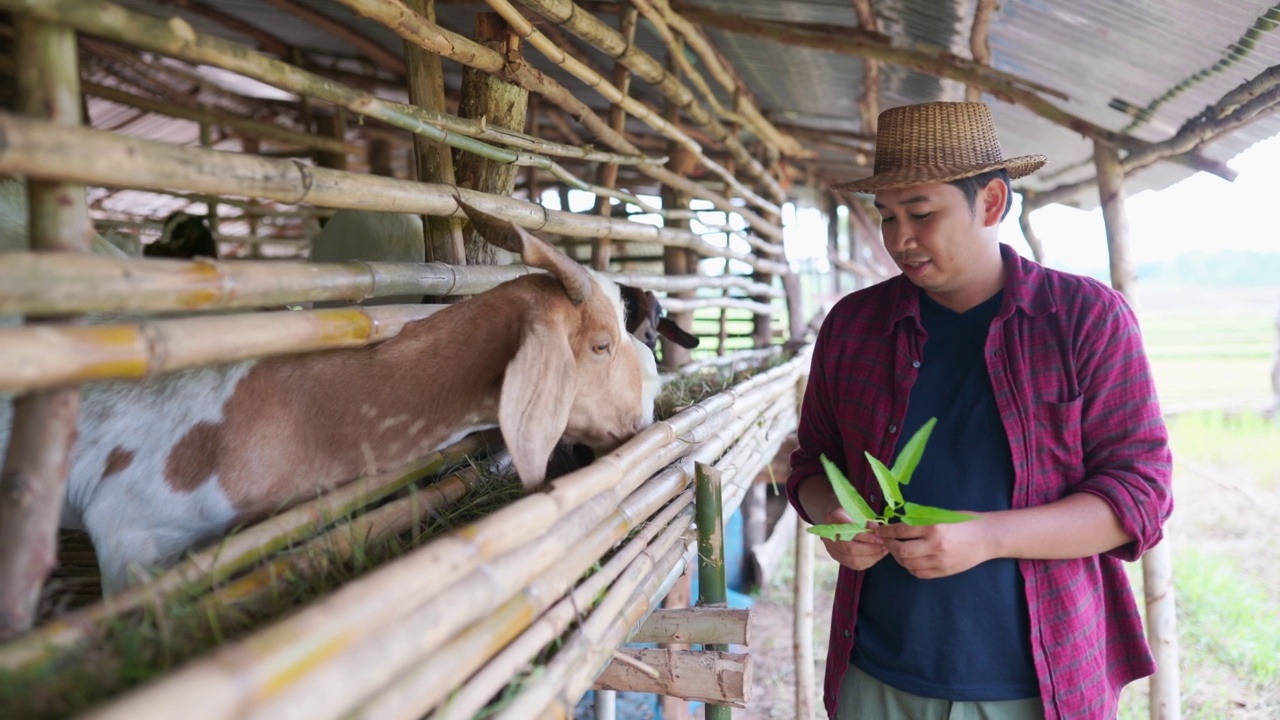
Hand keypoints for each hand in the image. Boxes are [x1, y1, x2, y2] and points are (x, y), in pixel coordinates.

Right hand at [818, 506, 887, 571]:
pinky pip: (854, 565)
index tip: (881, 536)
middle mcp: (829, 536)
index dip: (867, 536)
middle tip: (885, 544)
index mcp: (833, 519)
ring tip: (884, 550)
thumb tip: (878, 530)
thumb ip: (867, 521)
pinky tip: (878, 555)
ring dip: (872, 556)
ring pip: (853, 559)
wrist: (836, 518)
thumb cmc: (849, 513)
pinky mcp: (837, 558)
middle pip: (850, 548)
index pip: (850, 531)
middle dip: (871, 548)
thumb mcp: (858, 511)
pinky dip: (869, 562)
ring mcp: (832, 549)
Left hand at [874, 516, 990, 578]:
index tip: (879, 530)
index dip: (887, 531)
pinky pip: (920, 573)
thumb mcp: (942, 516)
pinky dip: (910, 567)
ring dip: (898, 558)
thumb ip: (921, 521)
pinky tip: (909, 560)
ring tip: (897, 550)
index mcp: (934, 528)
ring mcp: (940, 562)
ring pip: (908, 564)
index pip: (902, 530)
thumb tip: (898, 523)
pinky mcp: (944, 572)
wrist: (988, 538)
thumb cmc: (965, 522)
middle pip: (902, 551)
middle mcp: (935, 546)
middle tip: (886, 541)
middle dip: (889, 546)